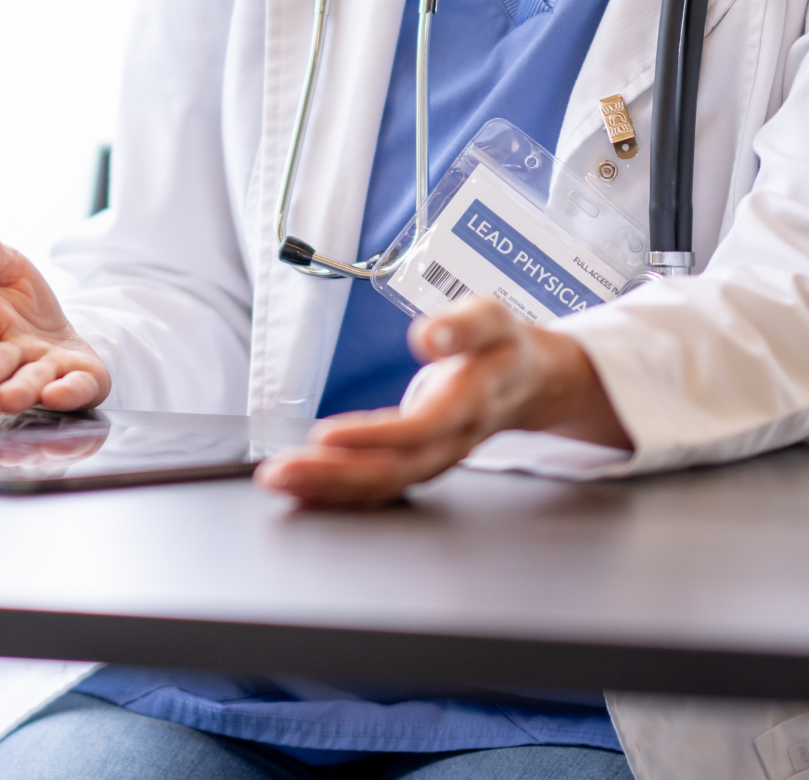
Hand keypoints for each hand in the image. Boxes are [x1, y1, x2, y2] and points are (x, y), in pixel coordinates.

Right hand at [0, 208, 109, 413]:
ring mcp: (42, 370)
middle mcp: (9, 352)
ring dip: (20, 389)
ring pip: (30, 381)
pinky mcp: (76, 380)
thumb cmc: (17, 298)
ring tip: (9, 398)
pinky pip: (75, 388)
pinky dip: (68, 391)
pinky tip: (59, 393)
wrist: (55, 328)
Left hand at [255, 297, 630, 507]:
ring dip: (328, 487)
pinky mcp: (418, 462)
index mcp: (471, 402)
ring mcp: (435, 457)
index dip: (376, 437)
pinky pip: (379, 484)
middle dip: (334, 476)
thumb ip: (463, 325)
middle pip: (395, 470)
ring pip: (384, 484)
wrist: (530, 383)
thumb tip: (426, 337)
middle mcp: (451, 440)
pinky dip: (339, 490)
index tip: (326, 435)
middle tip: (278, 473)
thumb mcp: (493, 319)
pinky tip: (302, 487)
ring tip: (277, 480)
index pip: (422, 429)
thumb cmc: (503, 346)